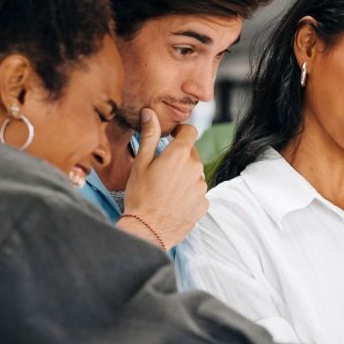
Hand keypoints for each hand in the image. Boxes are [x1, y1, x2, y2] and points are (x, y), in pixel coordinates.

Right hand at [119, 107, 208, 247]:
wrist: (148, 230)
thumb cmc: (140, 196)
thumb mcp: (141, 163)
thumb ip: (149, 136)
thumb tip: (150, 113)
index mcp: (180, 155)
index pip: (190, 131)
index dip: (181, 132)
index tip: (171, 137)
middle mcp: (196, 169)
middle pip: (192, 153)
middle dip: (179, 156)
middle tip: (161, 168)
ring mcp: (202, 187)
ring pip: (195, 173)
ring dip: (184, 175)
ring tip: (165, 188)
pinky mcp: (204, 204)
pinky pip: (198, 191)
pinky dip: (188, 192)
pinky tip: (173, 200)